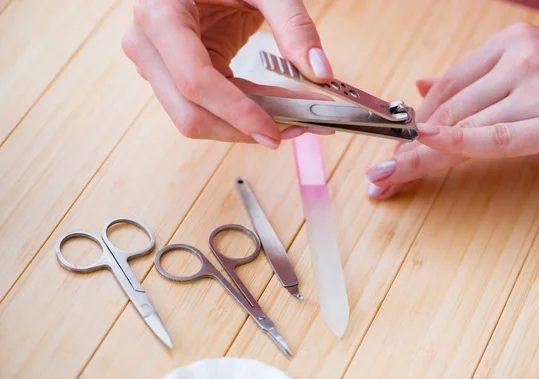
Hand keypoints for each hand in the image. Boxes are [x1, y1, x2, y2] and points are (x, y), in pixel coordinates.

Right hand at [122, 0, 334, 148]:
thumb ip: (293, 23)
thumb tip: (320, 71)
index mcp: (160, 16)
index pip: (194, 81)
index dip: (235, 112)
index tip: (273, 132)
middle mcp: (148, 46)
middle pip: (190, 113)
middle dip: (242, 129)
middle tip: (294, 129)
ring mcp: (157, 65)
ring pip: (198, 118)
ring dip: (245, 127)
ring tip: (294, 119)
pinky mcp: (176, 75)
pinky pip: (209, 107)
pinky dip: (243, 114)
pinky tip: (276, 109)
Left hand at [366, 22, 538, 198]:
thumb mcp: (528, 69)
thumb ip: (474, 77)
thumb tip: (422, 83)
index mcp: (511, 42)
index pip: (449, 83)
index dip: (416, 118)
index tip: (395, 142)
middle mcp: (524, 58)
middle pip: (450, 107)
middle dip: (412, 143)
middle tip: (386, 168)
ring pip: (465, 125)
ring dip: (423, 155)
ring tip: (396, 175)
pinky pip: (494, 139)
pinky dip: (455, 146)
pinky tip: (424, 153)